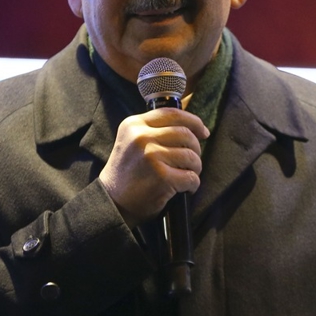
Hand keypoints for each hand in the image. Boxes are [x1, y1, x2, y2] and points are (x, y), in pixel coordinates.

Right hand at [99, 108, 208, 225]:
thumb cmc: (127, 173)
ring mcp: (152, 156)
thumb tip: (191, 127)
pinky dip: (193, 184)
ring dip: (195, 167)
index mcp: (134, 124)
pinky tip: (185, 188)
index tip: (203, 132)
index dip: (193, 121)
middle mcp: (142, 137)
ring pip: (191, 155)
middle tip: (193, 161)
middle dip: (196, 148)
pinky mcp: (161, 177)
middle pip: (185, 134)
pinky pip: (191, 177)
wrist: (112, 202)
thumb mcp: (132, 141)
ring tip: (188, 175)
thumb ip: (154, 130)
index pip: (172, 114)